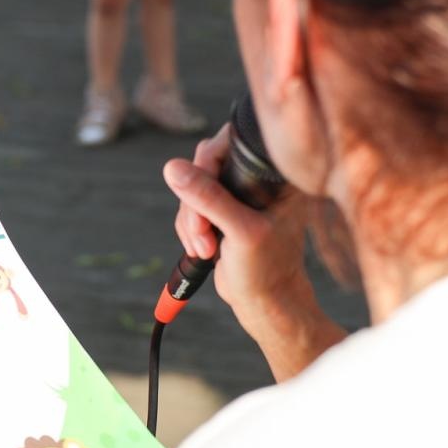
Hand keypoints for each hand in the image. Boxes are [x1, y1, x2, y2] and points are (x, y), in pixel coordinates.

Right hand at [165, 128, 344, 379]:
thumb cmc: (267, 269)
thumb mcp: (240, 233)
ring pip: (192, 187)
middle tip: (204, 233)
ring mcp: (237, 194)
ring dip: (190, 221)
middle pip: (205, 165)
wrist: (264, 302)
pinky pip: (190, 206)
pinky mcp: (221, 211)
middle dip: (196, 203)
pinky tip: (203, 250)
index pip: (230, 145)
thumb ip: (209, 199)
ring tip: (206, 249)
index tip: (200, 203)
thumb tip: (172, 168)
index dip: (207, 167)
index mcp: (275, 174)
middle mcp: (257, 178)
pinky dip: (188, 229)